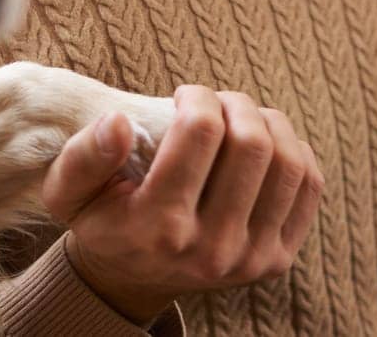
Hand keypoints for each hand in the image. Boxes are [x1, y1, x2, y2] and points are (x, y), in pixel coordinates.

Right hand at [40, 85, 324, 323]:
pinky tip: (263, 146)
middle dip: (235, 104)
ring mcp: (252, 259)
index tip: (184, 97)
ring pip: (288, 161)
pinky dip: (292, 149)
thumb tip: (118, 122)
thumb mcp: (67, 192)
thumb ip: (84, 156)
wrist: (133, 279)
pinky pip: (308, 184)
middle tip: (214, 103)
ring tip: (240, 119)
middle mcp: (212, 249)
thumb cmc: (102, 220)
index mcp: (159, 227)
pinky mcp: (279, 259)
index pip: (201, 131)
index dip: (197, 96)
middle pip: (252, 143)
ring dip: (268, 122)